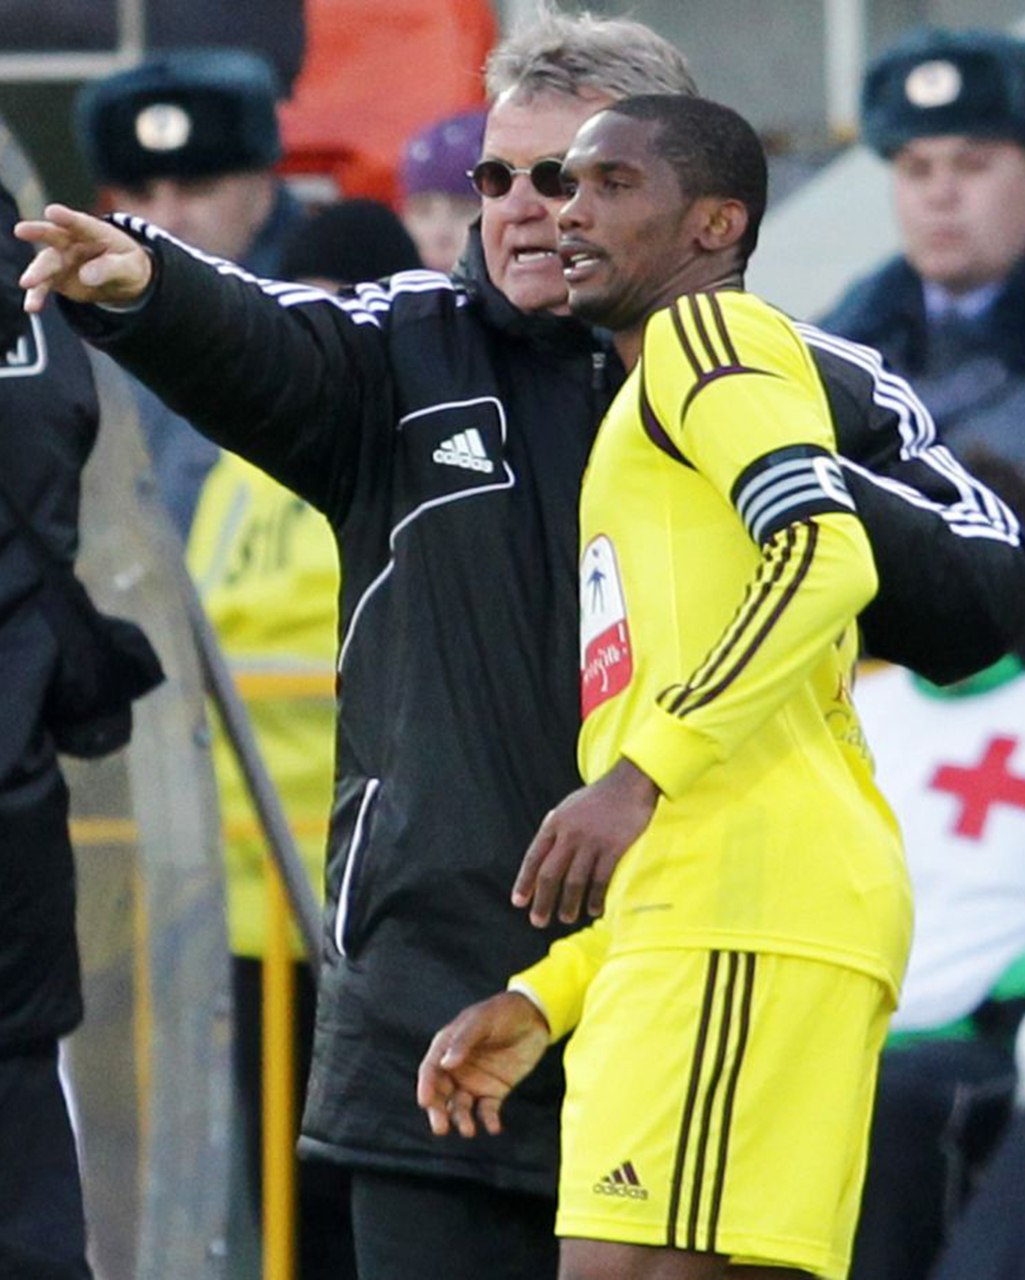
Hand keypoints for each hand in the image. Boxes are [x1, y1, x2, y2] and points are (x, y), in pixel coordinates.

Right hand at [15, 203, 153, 312]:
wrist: (123, 280)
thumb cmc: (127, 265)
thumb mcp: (129, 267)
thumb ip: (111, 268)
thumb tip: (86, 275)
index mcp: (94, 231)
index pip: (80, 223)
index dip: (66, 217)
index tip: (52, 212)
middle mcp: (72, 241)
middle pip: (53, 235)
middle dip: (37, 232)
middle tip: (21, 230)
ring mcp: (62, 259)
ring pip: (45, 263)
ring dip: (35, 273)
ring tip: (27, 283)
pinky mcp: (56, 278)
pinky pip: (44, 286)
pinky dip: (37, 295)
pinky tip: (32, 306)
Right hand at [417, 991, 549, 1138]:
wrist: (534, 1016)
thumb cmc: (502, 1012)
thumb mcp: (482, 1020)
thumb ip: (464, 1040)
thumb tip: (445, 1064)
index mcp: (447, 1047)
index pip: (431, 1070)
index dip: (426, 1086)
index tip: (425, 1101)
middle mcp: (457, 1068)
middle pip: (441, 1094)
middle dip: (438, 1112)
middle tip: (441, 1128)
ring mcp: (475, 1081)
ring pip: (461, 1106)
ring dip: (462, 1120)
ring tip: (468, 1130)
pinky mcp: (495, 1091)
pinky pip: (487, 1110)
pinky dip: (488, 1121)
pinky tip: (493, 1127)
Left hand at [512, 757, 657, 926]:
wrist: (628, 784)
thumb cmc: (598, 798)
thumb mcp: (569, 807)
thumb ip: (556, 830)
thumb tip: (543, 856)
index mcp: (555, 823)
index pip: (534, 858)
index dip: (524, 882)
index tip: (519, 902)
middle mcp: (569, 834)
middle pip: (550, 874)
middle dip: (542, 901)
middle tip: (538, 921)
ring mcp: (591, 841)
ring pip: (574, 881)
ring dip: (569, 904)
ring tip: (566, 918)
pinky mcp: (613, 848)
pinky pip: (601, 879)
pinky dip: (596, 897)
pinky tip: (594, 910)